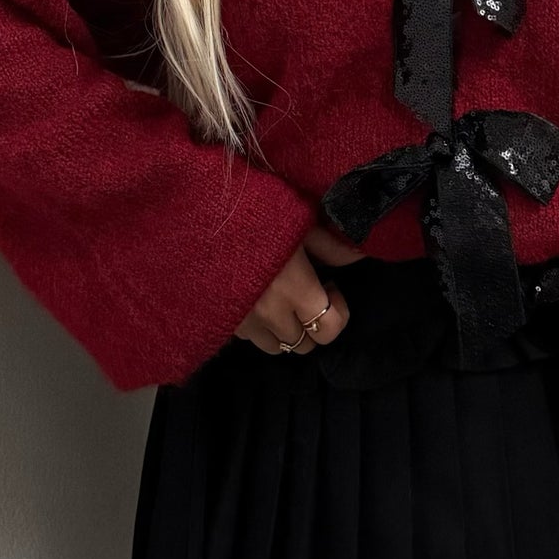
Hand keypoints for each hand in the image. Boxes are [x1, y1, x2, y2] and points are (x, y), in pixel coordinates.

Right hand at [232, 221, 365, 356]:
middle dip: (312, 322)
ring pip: (275, 347)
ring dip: (283, 329)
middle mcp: (269, 315)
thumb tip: (360, 257)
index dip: (338, 312)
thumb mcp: (300, 222)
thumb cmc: (254, 211)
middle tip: (306, 291)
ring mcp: (241, 323)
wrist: (197, 214)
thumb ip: (332, 246)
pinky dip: (257, 327)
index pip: (329, 330)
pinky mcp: (219, 321)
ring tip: (279, 298)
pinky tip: (255, 298)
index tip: (329, 286)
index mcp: (295, 290)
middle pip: (303, 344)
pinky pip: (248, 339)